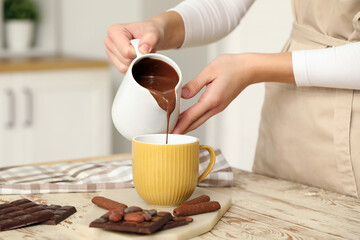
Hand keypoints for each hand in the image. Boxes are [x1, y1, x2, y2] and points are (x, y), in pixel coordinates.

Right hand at [105, 12, 184, 72]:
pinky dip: (133, 67)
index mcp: (114, 31)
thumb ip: (151, 39)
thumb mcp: (154, 32)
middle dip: (137, 58)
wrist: (150, 36)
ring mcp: (110, 52)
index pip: (125, 51)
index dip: (137, 53)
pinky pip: (124, 71)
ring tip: (138, 52)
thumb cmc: (149, 31)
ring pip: (123, 68)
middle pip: (125, 61)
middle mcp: (109, 42)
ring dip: (135, 63)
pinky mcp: (114, 61)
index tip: (142, 46)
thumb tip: (143, 50)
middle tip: (142, 49)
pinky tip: (135, 57)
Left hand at [171, 52, 293, 133]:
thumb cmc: (232, 66)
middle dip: (181, 130)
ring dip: (187, 126)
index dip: (179, 125)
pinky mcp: (219, 105)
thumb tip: (182, 95)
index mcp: (212, 99)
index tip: (170, 134)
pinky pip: (203, 115)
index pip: (191, 116)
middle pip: (194, 123)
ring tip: (174, 129)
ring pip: (199, 120)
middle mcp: (215, 107)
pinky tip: (186, 118)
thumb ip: (195, 84)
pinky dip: (193, 119)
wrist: (249, 69)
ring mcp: (218, 107)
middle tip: (168, 136)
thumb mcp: (210, 71)